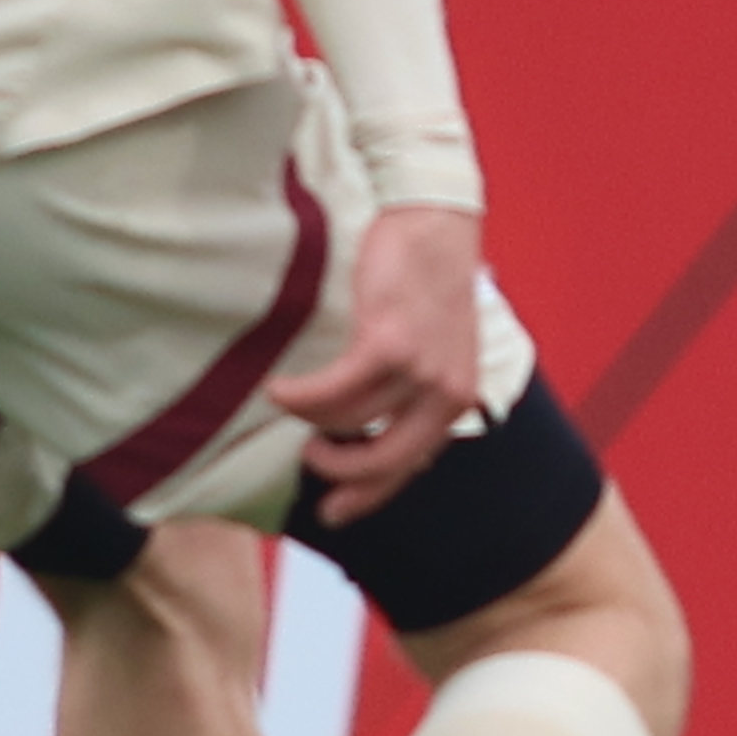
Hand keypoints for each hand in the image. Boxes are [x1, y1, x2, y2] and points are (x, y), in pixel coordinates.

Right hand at [274, 204, 489, 525]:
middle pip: (385, 461)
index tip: (336, 511)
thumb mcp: (433, 347)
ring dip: (310, 419)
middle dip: (341, 473)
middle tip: (309, 462)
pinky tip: (278, 389)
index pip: (411, 465)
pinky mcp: (389, 344)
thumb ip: (412, 392)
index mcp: (458, 397)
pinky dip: (299, 396)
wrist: (435, 223)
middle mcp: (446, 392)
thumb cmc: (425, 282)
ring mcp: (420, 370)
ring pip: (349, 421)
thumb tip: (369, 437)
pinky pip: (332, 391)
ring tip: (289, 403)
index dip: (371, 495)